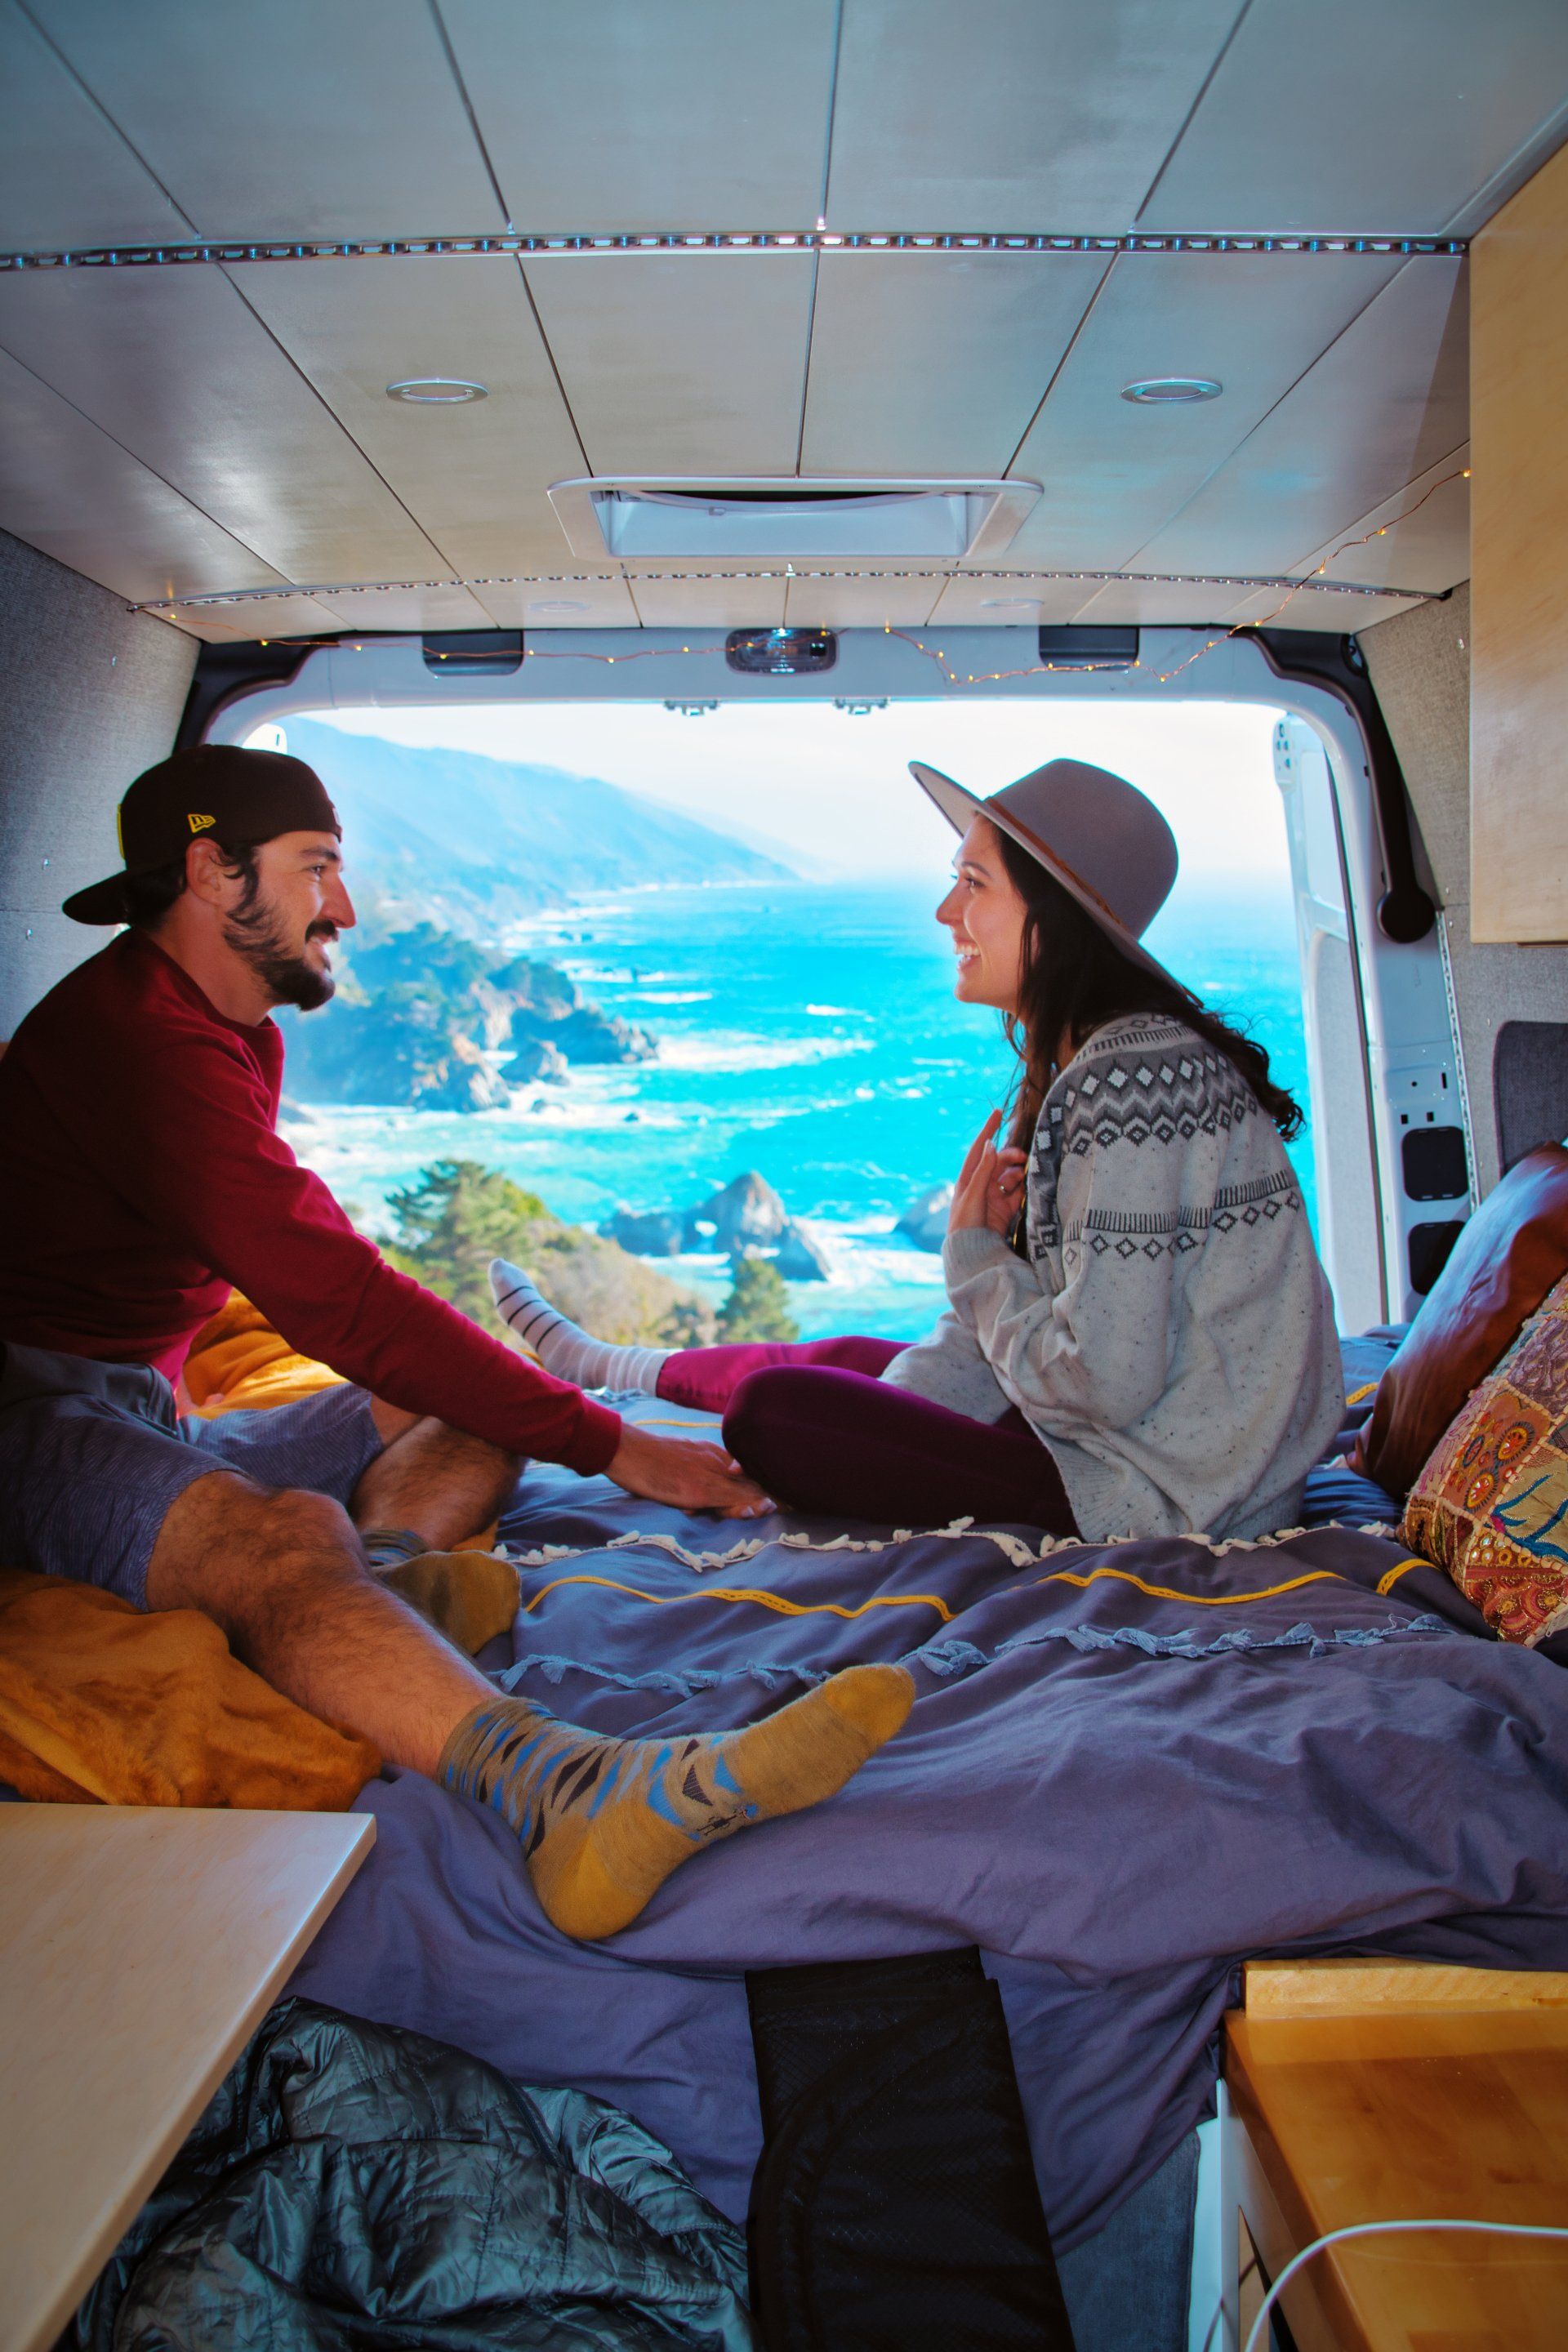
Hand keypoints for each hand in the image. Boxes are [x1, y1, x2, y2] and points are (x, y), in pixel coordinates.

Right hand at [606, 1423, 774, 1518]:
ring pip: (741, 1489)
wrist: (626, 1448)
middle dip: (774, 1492)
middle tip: (798, 1504)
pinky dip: (740, 1505)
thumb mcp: (677, 1462)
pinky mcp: (694, 1489)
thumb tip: (697, 1502)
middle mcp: (714, 1462)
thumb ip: (693, 1477)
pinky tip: (756, 1510)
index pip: (744, 1470)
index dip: (765, 1482)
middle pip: (750, 1479)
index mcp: (711, 1455)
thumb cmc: (645, 1458)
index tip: (785, 1493)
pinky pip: (722, 1498)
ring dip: (764, 1500)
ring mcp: (705, 1475)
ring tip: (785, 1508)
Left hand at [948, 1110, 1026, 1235]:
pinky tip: (1030, 1187)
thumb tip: (991, 1144)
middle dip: (1011, 1156)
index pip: (980, 1148)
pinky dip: (1024, 1188)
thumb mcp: (974, 1194)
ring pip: (1010, 1176)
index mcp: (968, 1177)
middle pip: (999, 1161)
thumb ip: (984, 1170)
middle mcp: (981, 1184)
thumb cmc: (965, 1223)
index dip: (989, 1129)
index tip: (999, 1112)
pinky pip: (1018, 1193)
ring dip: (1019, 1173)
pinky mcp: (1005, 1208)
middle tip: (1023, 1158)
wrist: (971, 1252)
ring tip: (1025, 1176)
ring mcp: (994, 1196)